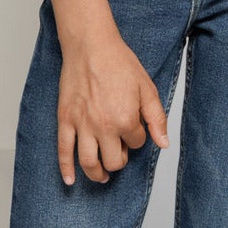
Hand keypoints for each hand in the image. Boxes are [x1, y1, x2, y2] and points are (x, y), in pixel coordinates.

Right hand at [57, 30, 167, 184]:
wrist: (91, 46)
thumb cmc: (119, 63)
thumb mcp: (147, 89)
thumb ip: (157, 119)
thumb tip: (163, 143)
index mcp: (125, 119)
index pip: (136, 143)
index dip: (137, 137)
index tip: (134, 126)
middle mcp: (103, 127)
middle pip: (113, 160)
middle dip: (119, 160)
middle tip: (120, 154)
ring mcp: (82, 125)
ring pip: (89, 162)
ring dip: (97, 174)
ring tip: (102, 176)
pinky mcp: (65, 120)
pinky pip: (63, 151)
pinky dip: (66, 169)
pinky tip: (70, 180)